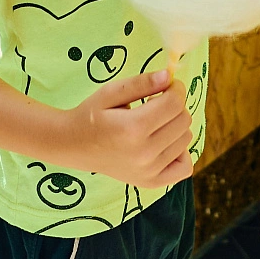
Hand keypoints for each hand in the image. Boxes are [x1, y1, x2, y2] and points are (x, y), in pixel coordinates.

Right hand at [61, 70, 194, 188]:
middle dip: (175, 105)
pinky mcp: (151, 182)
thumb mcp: (111, 92)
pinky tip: (164, 143)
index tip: (168, 85)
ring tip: (155, 123)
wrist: (74, 146)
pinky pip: (185, 167)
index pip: (174, 103)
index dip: (176, 88)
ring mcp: (149, 171)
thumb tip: (170, 76)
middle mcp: (144, 153)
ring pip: (186, 139)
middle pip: (183, 120)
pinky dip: (180, 153)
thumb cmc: (91, 115)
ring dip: (176, 126)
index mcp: (133, 128)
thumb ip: (142, 83)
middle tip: (157, 103)